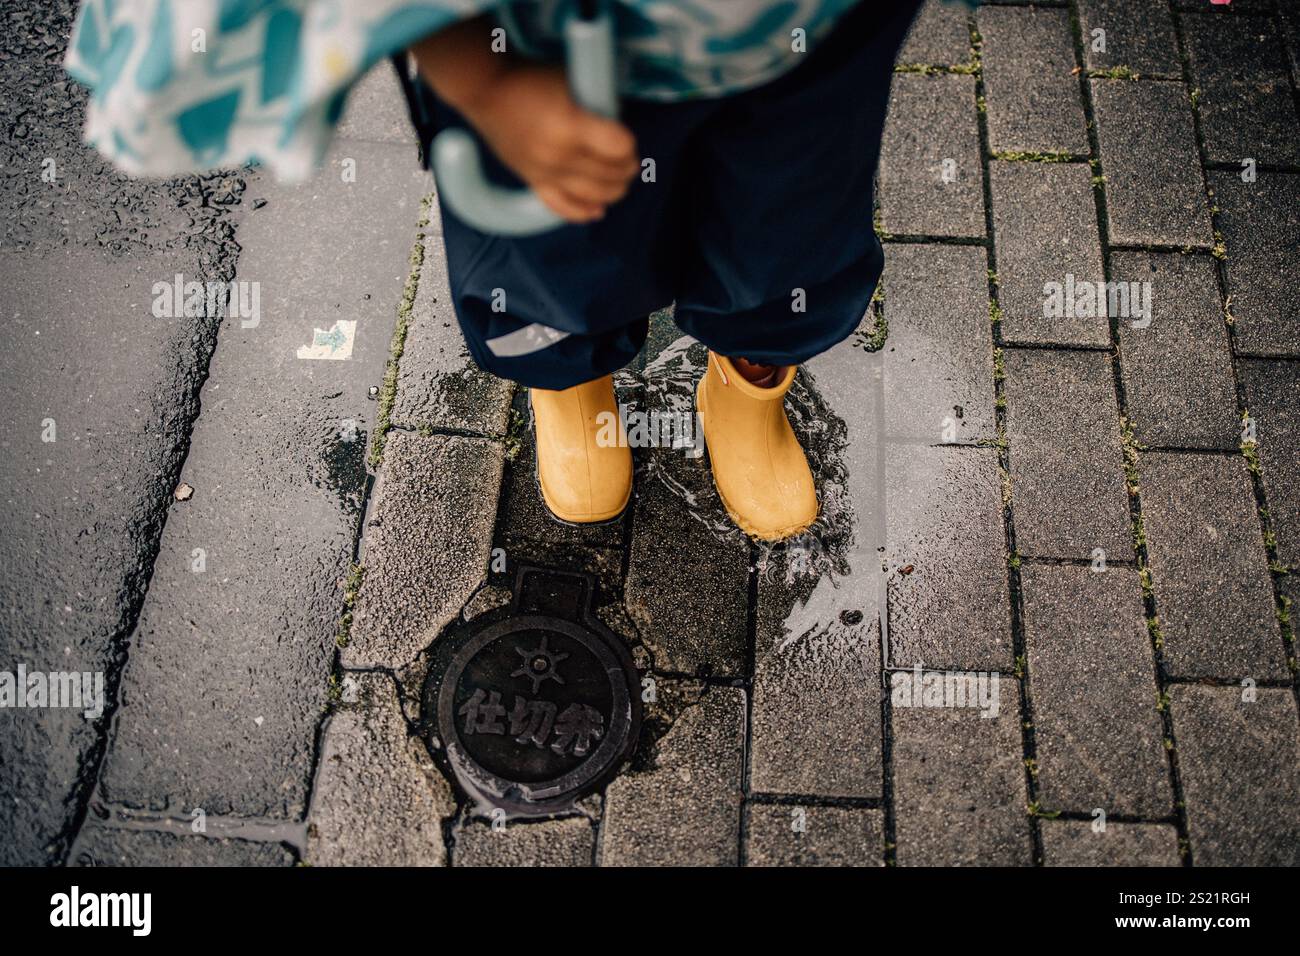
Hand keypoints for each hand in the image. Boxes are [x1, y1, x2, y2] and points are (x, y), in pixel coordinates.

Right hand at [460, 64, 638, 222]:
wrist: (487, 90)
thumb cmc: (530, 79)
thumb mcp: (572, 80)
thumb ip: (596, 104)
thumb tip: (618, 124)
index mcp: (571, 126)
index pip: (618, 147)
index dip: (629, 145)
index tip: (628, 141)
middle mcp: (560, 155)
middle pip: (609, 173)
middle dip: (626, 169)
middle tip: (630, 162)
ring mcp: (546, 172)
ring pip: (592, 195)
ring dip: (613, 191)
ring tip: (620, 183)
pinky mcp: (533, 181)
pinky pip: (562, 207)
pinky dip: (582, 212)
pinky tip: (598, 211)